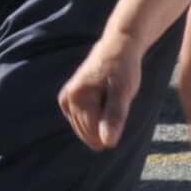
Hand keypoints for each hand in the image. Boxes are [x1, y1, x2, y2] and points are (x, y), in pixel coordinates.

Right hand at [57, 35, 145, 151]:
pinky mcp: (67, 100)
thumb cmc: (123, 69)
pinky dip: (94, 118)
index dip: (112, 129)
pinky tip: (100, 102)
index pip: (95, 134)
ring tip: (108, 98)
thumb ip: (114, 117)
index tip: (121, 107)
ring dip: (100, 120)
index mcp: (79, 98)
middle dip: (106, 125)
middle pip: (88, 133)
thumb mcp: (123, 92)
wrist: (117, 48)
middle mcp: (68, 99)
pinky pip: (81, 122)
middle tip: (115, 100)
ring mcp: (66, 99)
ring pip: (85, 130)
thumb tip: (108, 143)